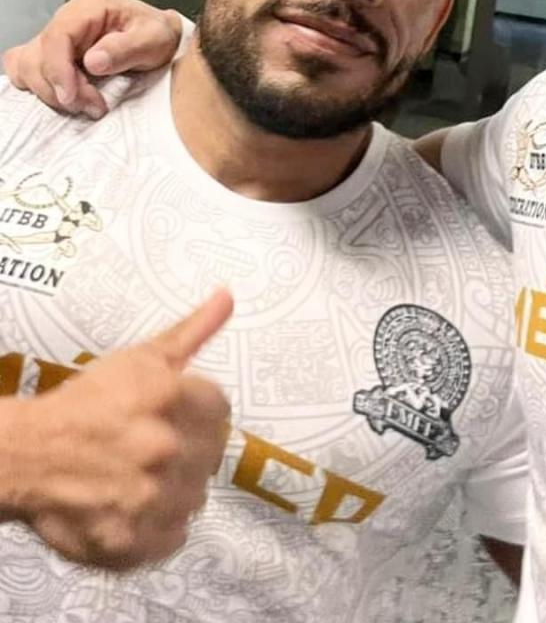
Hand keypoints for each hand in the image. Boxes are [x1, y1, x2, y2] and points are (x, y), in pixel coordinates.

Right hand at [1, 290, 233, 568]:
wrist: (24, 454)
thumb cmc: (86, 400)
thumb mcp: (139, 358)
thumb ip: (191, 331)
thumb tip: (228, 296)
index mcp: (169, 398)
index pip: (220, 410)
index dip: (199, 413)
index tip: (175, 416)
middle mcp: (163, 448)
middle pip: (210, 454)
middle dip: (188, 449)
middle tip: (154, 448)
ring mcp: (146, 499)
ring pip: (195, 497)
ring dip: (176, 489)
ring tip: (143, 477)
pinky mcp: (128, 541)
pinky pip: (172, 538)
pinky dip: (160, 528)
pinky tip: (137, 507)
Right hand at [2, 0, 183, 118]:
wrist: (161, 38)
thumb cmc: (157, 34)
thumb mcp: (154, 39)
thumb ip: (126, 48)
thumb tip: (92, 62)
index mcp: (88, 8)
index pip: (57, 37)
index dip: (58, 69)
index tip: (71, 96)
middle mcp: (66, 19)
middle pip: (38, 56)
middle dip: (60, 88)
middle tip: (93, 106)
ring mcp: (56, 38)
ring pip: (27, 66)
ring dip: (50, 92)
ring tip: (86, 105)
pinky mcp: (52, 55)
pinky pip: (27, 71)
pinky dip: (39, 88)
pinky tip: (66, 98)